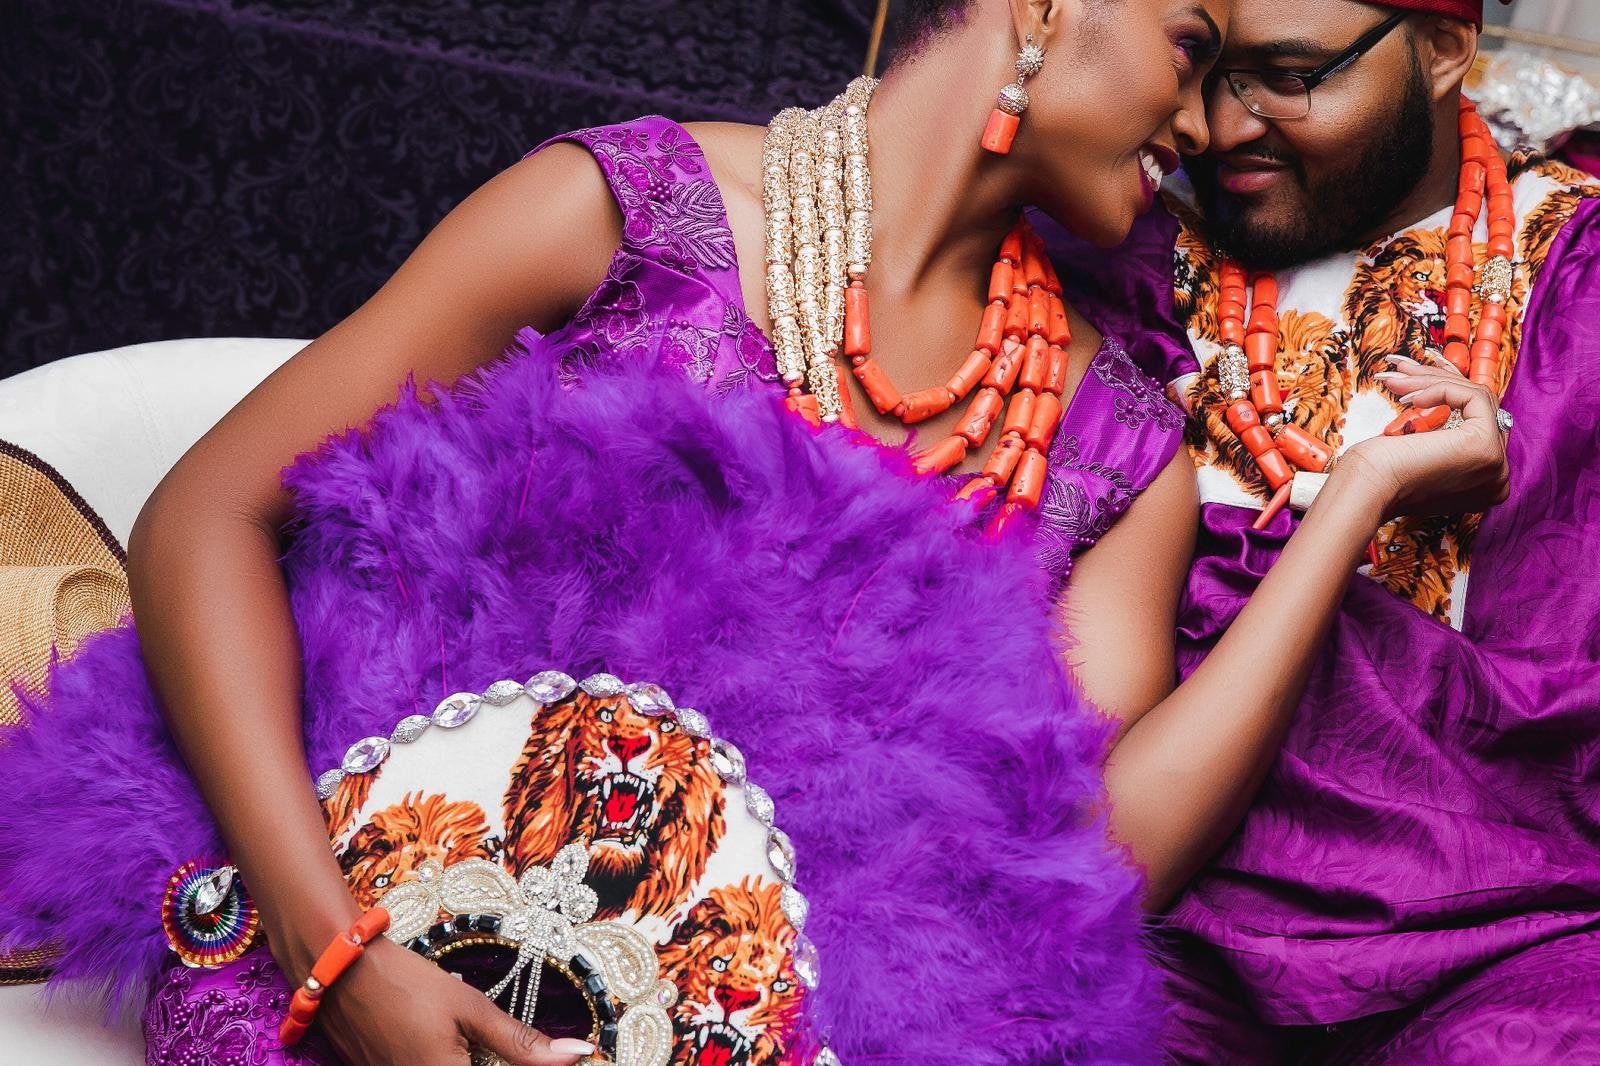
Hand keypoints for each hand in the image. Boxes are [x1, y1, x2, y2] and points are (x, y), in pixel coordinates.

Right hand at [311, 937, 593, 1065]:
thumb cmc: (406, 984)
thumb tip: (578, 1055)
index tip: (554, 1058)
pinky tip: (457, 1047)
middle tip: (521, 1050)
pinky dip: (453, 1062)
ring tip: (477, 1043)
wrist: (340, 974)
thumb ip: (522, 1042)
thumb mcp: (470, 1008)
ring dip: (477, 1061)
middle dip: (500, 1062)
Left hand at [1341, 355, 1509, 517]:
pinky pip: (1473, 396)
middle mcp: (1497, 476)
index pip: (1478, 422)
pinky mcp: (1485, 446)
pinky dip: (1440, 388)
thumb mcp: (1419, 450)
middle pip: (1479, 408)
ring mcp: (1495, 463)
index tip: (1422, 376)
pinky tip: (1411, 397)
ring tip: (1397, 378)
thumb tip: (1439, 402)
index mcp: (1484, 482)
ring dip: (1433, 381)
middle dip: (1439, 381)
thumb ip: (1440, 435)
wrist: (1366, 488)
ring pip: (1476, 398)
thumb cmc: (1379, 474)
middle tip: (1403, 368)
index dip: (1451, 393)